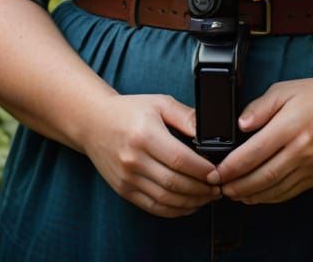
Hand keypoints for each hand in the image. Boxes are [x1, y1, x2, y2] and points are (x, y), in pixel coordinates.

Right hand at [81, 93, 220, 217]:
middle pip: (174, 183)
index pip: (179, 159)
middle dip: (201, 189)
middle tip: (218, 188)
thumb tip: (210, 131)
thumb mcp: (159, 103)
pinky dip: (174, 210)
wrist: (93, 122)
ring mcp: (127, 177)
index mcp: (145, 135)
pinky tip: (189, 204)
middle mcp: (133, 159)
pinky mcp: (124, 190)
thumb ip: (186, 116)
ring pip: (166, 199)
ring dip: (191, 202)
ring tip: (208, 197)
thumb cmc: (129, 111)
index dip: (202, 170)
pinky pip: (153, 206)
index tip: (217, 172)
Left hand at [215, 78, 312, 204]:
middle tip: (218, 187)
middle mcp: (301, 150)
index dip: (231, 166)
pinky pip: (289, 192)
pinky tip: (256, 195)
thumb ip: (261, 106)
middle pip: (261, 176)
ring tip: (233, 193)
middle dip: (236, 185)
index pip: (253, 152)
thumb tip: (240, 124)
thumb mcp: (288, 89)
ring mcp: (311, 167)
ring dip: (250, 195)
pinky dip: (269, 197)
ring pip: (274, 189)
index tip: (215, 171)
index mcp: (291, 125)